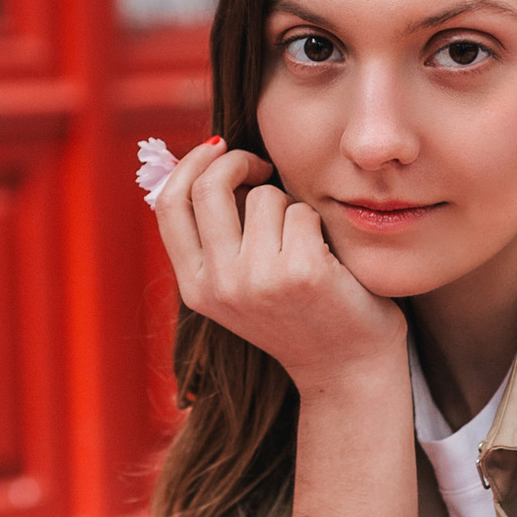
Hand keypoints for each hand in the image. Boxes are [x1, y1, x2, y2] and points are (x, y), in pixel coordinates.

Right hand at [152, 142, 404, 401]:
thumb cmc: (297, 313)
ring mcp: (259, 280)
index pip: (169, 204)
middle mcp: (220, 286)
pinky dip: (317, 222)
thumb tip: (207, 156)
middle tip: (264, 165)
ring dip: (288, 204)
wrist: (346, 368)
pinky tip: (327, 256)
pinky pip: (303, 212)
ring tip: (302, 241)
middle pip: (210, 187)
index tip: (217, 148)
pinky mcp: (302, 273)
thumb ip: (217, 235)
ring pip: (265, 195)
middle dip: (238, 160)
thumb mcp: (239, 284)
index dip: (190, 163)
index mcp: (195, 287)